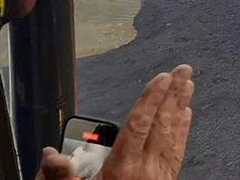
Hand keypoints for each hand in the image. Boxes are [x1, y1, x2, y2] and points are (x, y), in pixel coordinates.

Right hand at [35, 65, 194, 179]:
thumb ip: (62, 176)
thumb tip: (52, 155)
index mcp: (123, 170)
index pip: (140, 125)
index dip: (151, 99)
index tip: (161, 78)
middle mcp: (146, 170)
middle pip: (162, 124)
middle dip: (173, 95)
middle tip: (184, 70)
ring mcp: (160, 177)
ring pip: (173, 135)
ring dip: (181, 108)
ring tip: (188, 86)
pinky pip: (177, 152)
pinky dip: (182, 132)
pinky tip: (185, 119)